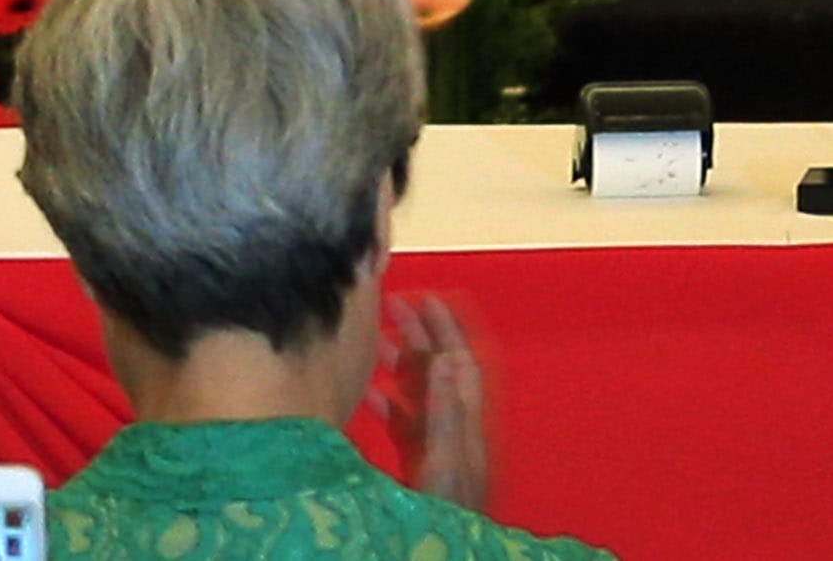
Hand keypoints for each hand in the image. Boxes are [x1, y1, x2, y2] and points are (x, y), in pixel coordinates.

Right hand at [382, 295, 496, 515]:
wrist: (446, 547)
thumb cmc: (449, 508)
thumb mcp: (446, 458)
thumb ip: (447, 410)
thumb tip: (446, 358)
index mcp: (465, 417)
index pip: (458, 357)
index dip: (445, 325)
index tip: (425, 296)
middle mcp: (455, 423)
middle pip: (438, 368)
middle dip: (420, 334)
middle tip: (393, 306)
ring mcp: (438, 441)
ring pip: (419, 392)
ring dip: (401, 363)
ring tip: (376, 339)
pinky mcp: (422, 460)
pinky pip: (405, 423)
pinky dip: (388, 403)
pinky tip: (367, 393)